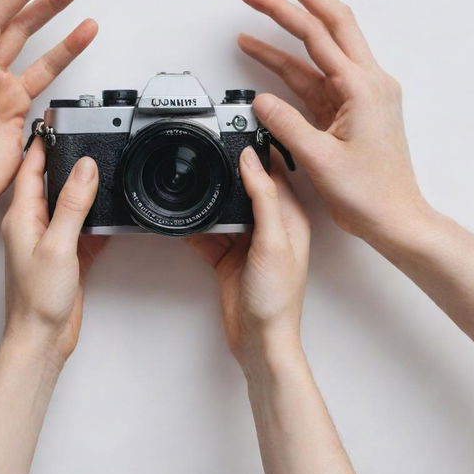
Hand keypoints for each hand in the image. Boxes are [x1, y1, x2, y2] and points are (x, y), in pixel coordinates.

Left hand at [0, 0, 95, 224]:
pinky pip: (47, 83)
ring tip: (87, 12)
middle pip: (23, 27)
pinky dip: (64, 65)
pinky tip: (77, 51)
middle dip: (50, 1)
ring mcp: (6, 95)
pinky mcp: (20, 116)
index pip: (0, 16)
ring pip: (40, 54)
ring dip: (63, 31)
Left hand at [1, 138, 106, 361]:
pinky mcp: (65, 255)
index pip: (30, 170)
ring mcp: (49, 240)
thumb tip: (85, 168)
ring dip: (80, 186)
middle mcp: (33, 225)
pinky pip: (81, 227)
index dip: (41, 146)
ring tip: (98, 166)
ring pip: (67, 204)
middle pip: (48, 183)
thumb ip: (72, 204)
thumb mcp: (58, 244)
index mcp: (22, 217)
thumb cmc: (37, 298)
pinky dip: (95, 216)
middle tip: (79, 139)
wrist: (42, 337)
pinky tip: (108, 211)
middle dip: (63, 160)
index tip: (53, 125)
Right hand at [187, 147, 309, 368]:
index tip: (240, 133)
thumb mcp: (272, 241)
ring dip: (208, 200)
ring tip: (191, 183)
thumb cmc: (277, 298)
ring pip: (223, 209)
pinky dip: (195, 227)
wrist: (258, 340)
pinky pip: (208, 234)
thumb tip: (250, 161)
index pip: (273, 174)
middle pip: (245, 189)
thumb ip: (263, 199)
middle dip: (227, 172)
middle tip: (208, 152)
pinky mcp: (228, 257)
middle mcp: (269, 227)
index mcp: (289, 218)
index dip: (258, 153)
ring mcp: (247, 242)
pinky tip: (183, 220)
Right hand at [237, 0, 426, 240]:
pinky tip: (262, 57)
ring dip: (281, 36)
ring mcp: (354, 94)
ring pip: (314, 52)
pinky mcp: (344, 109)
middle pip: (325, 24)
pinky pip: (311, 79)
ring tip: (248, 22)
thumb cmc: (369, 193)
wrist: (392, 217)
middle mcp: (364, 82)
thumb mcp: (320, 159)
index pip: (321, 31)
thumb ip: (285, 124)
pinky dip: (285, 68)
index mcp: (363, 86)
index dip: (290, 2)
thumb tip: (259, 100)